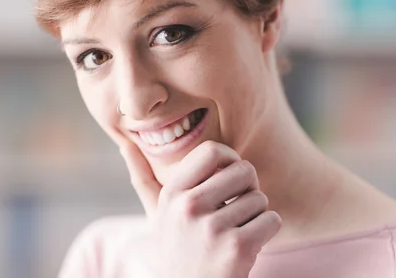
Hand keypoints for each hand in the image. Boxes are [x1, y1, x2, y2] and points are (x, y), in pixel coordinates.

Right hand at [119, 140, 281, 277]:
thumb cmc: (179, 248)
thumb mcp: (156, 215)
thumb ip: (142, 180)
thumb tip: (124, 146)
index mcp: (171, 193)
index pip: (212, 151)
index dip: (231, 159)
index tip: (231, 175)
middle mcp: (188, 207)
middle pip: (243, 170)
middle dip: (249, 187)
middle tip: (238, 205)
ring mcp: (212, 228)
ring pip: (260, 197)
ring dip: (257, 213)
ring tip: (237, 229)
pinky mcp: (237, 247)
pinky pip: (272, 219)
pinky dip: (267, 230)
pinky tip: (248, 243)